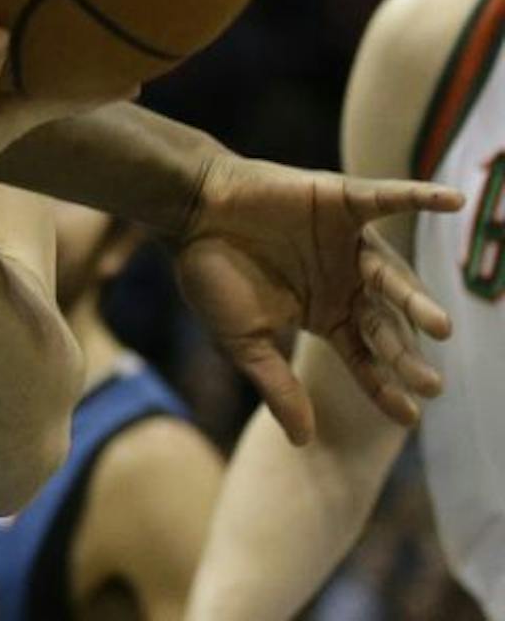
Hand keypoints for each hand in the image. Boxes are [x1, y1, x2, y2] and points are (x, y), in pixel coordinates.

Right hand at [174, 155, 462, 441]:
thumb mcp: (245, 340)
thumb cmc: (209, 273)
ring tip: (439, 327)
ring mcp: (346, 241)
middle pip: (385, 322)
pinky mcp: (341, 201)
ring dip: (416, 298)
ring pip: (391, 273)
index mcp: (325, 313)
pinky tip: (451, 200)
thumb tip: (303, 442)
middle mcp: (345, 280)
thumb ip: (277, 386)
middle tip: (430, 382)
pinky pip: (387, 198)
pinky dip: (420, 196)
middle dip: (407, 354)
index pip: (365, 357)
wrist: (187, 212)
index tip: (410, 417)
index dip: (385, 386)